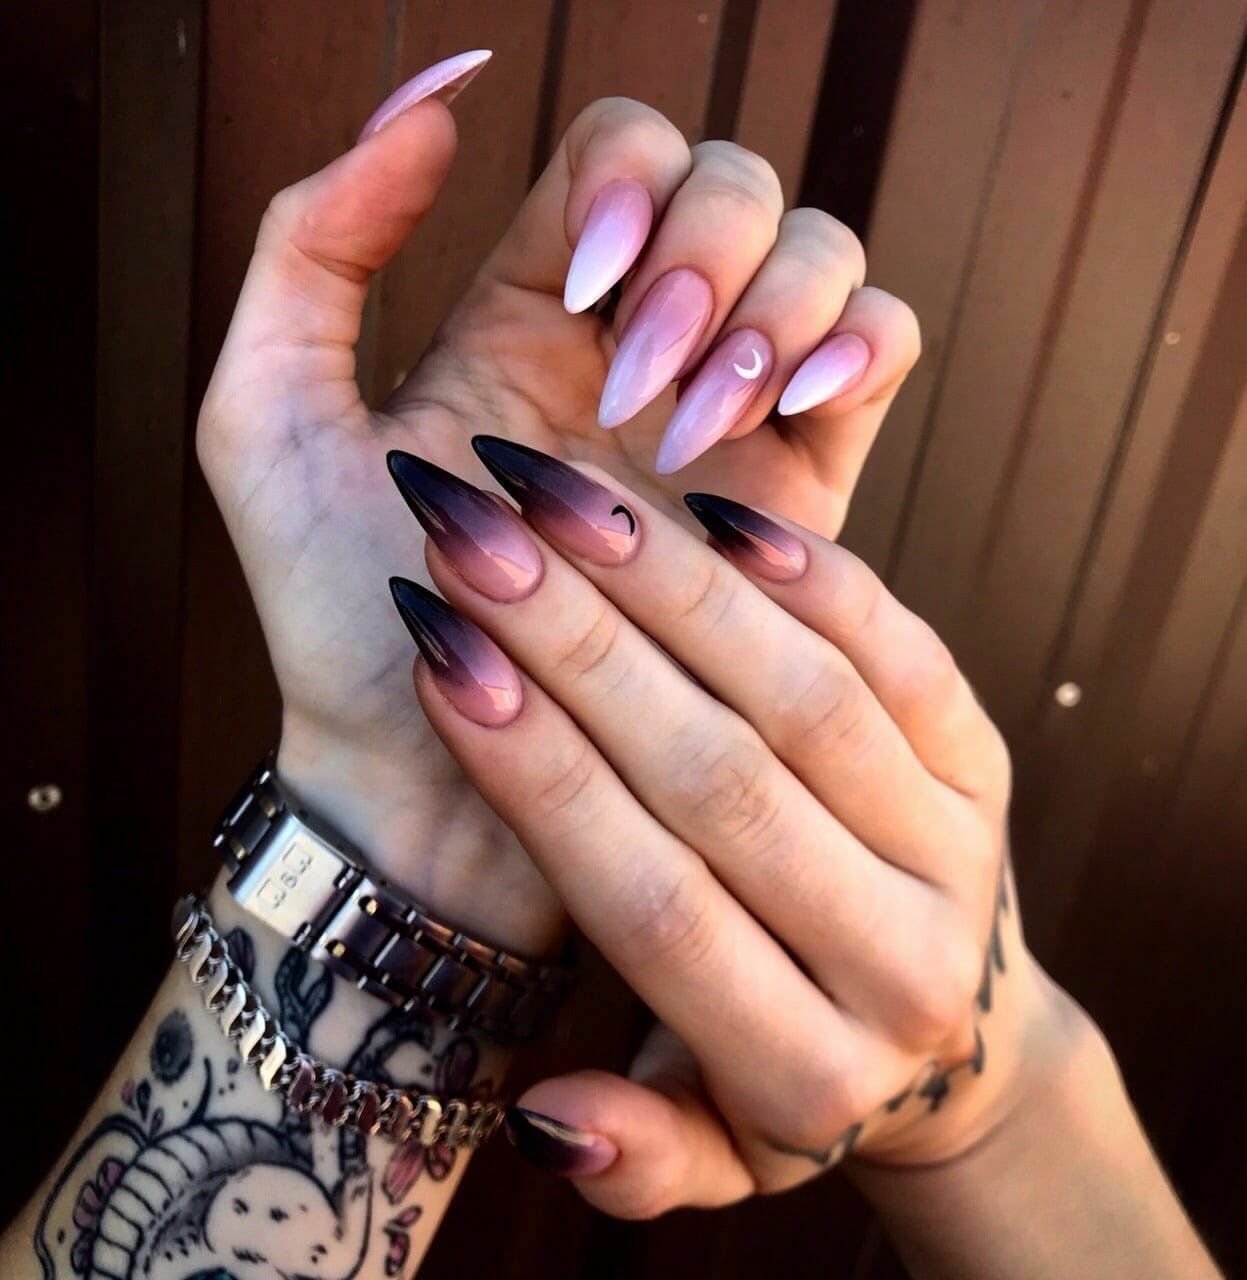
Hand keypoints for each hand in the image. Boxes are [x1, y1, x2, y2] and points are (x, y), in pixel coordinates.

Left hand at [195, 51, 918, 951]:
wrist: (430, 778)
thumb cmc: (337, 620)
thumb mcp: (265, 422)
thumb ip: (310, 247)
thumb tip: (435, 96)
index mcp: (526, 317)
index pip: (624, 154)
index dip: (628, 184)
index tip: (584, 298)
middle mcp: (636, 355)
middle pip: (737, 189)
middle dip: (710, 256)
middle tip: (641, 386)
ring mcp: (724, 422)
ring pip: (821, 260)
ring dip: (779, 308)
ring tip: (700, 429)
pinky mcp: (795, 501)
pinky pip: (881, 360)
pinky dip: (864, 343)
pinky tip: (797, 404)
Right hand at [383, 439, 1069, 1213]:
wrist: (963, 1040)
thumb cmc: (796, 1075)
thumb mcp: (719, 1157)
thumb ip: (639, 1153)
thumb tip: (543, 1116)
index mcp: (807, 1070)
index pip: (653, 901)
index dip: (540, 777)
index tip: (443, 656)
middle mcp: (897, 956)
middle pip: (719, 777)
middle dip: (581, 647)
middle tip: (474, 537)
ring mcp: (958, 845)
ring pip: (802, 694)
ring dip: (673, 585)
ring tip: (561, 498)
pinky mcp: (987, 758)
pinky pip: (902, 650)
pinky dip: (809, 575)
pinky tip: (709, 510)